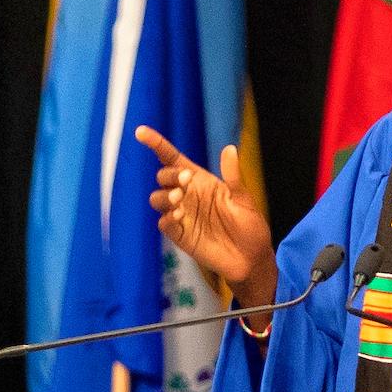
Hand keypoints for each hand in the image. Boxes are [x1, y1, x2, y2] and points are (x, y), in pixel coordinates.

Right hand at [136, 127, 274, 303]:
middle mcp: (187, 195)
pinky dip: (167, 217)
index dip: (156, 144)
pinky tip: (179, 216)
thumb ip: (233, 176)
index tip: (141, 132)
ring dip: (164, 195)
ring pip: (157, 198)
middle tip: (185, 180)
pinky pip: (163, 223)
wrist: (251, 258)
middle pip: (163, 176)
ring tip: (179, 199)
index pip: (173, 158)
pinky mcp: (180, 235)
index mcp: (200, 181)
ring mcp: (182, 215)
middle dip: (169, 175)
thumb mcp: (244, 199)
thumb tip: (230, 149)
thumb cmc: (249, 226)